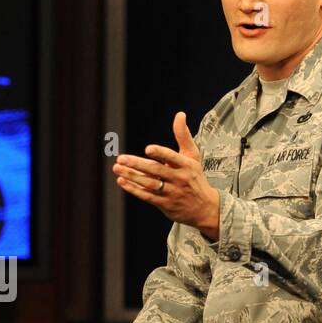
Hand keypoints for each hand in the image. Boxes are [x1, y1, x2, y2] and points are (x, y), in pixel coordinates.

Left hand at [113, 111, 219, 238]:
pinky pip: (147, 196)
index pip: (172, 158)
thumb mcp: (193, 156)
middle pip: (156, 170)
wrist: (205, 207)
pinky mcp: (165, 204)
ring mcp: (172, 193)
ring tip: (117, 168)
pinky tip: (122, 181)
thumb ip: (183, 135)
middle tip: (120, 158)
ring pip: (149, 184)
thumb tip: (180, 114)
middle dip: (137, 164)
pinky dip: (134, 189)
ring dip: (131, 176)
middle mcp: (179, 178)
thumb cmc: (195, 177)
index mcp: (186, 165)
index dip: (161, 153)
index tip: (148, 149)